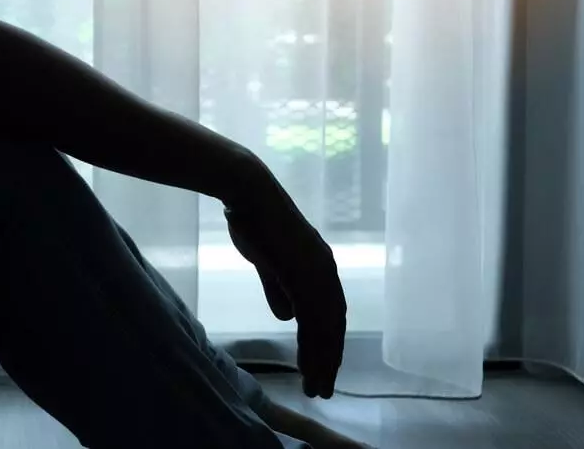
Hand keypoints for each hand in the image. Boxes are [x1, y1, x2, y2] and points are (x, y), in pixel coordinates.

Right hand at [224, 171, 346, 398]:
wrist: (249, 194)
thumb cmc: (254, 221)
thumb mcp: (267, 261)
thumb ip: (278, 288)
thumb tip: (287, 316)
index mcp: (320, 267)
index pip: (329, 313)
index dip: (327, 342)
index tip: (321, 367)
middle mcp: (326, 273)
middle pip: (334, 326)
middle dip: (330, 360)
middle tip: (324, 389)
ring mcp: (318, 274)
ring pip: (327, 330)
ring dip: (323, 362)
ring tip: (317, 388)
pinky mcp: (305, 276)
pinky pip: (314, 322)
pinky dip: (313, 349)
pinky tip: (309, 367)